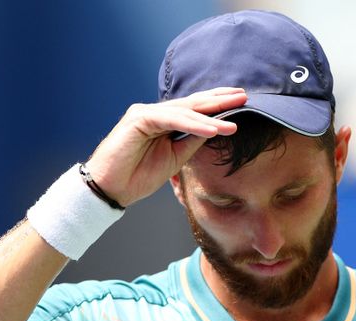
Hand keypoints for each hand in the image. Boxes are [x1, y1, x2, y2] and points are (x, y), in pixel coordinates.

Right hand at [86, 87, 246, 206]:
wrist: (111, 189)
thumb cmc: (138, 176)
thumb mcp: (175, 158)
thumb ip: (192, 142)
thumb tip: (215, 130)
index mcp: (163, 121)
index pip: (194, 109)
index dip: (217, 105)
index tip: (241, 103)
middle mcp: (155, 112)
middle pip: (192, 103)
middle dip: (219, 100)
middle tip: (244, 96)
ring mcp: (146, 113)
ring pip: (185, 111)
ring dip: (211, 116)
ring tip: (234, 122)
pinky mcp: (139, 119)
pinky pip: (171, 119)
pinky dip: (193, 125)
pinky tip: (212, 130)